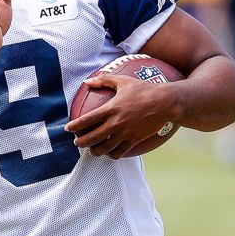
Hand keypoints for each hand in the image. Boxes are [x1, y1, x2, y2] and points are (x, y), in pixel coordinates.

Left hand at [64, 73, 180, 158]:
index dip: (74, 126)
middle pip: (91, 138)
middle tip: (77, 143)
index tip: (68, 129)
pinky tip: (109, 153)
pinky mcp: (135, 140)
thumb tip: (87, 81)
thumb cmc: (144, 89)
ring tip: (92, 150)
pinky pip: (119, 153)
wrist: (166, 102)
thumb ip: (104, 80)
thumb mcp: (123, 81)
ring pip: (104, 149)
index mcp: (111, 108)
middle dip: (80, 143)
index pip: (86, 120)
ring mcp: (125, 133)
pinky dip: (112, 155)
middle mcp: (116, 123)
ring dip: (94, 151)